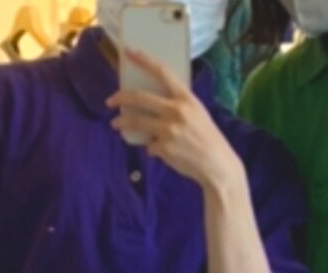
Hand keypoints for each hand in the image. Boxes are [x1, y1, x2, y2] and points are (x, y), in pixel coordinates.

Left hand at [106, 50, 241, 191]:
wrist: (216, 164)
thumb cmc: (207, 138)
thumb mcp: (197, 113)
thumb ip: (177, 105)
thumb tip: (152, 105)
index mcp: (185, 98)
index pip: (162, 72)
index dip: (144, 60)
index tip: (129, 52)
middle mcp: (176, 111)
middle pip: (140, 98)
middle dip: (121, 98)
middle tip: (110, 100)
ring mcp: (168, 130)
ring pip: (137, 122)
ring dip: (122, 123)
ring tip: (115, 124)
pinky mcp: (164, 148)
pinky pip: (149, 145)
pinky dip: (151, 148)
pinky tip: (158, 151)